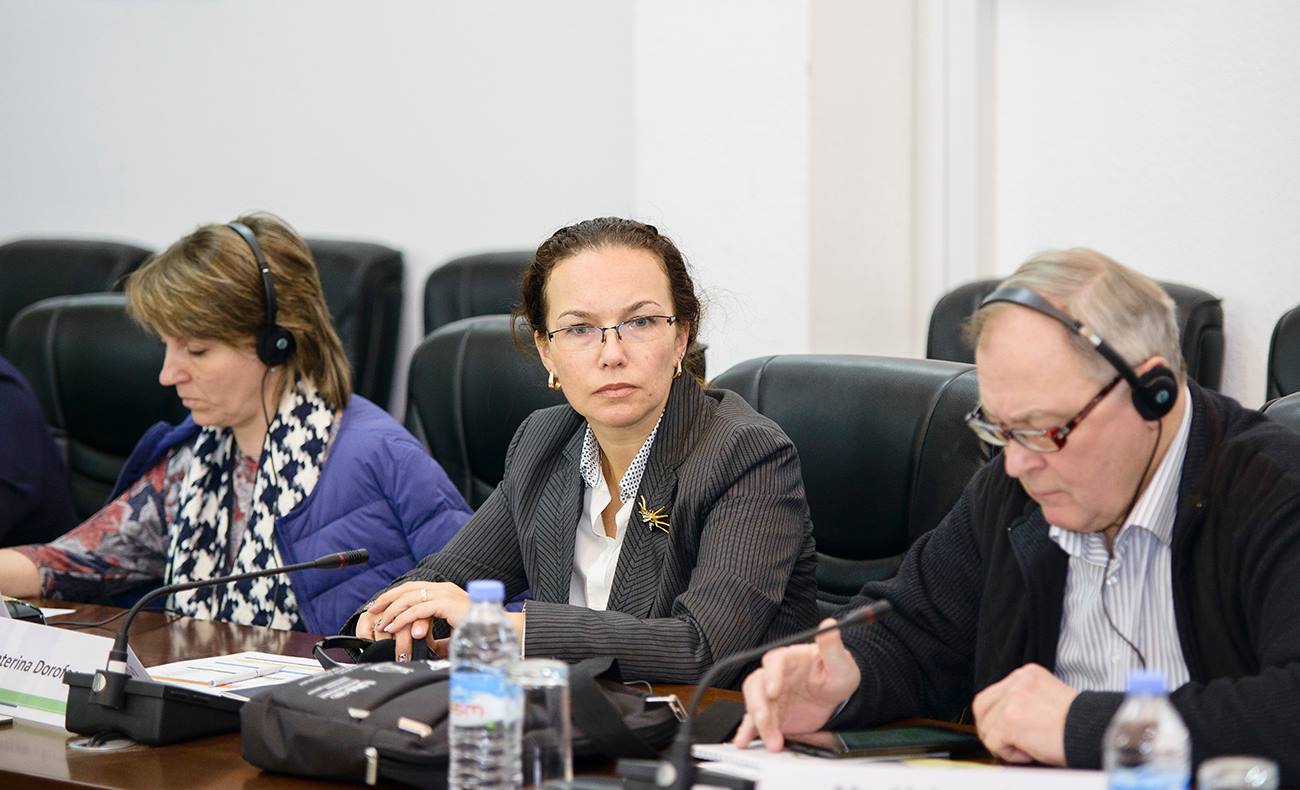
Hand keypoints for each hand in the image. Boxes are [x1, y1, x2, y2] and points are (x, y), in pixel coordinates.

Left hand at [363, 582, 469, 661]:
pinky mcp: (447, 604)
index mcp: (446, 592)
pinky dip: (403, 618)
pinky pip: (419, 609)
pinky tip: (393, 627)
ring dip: (392, 610)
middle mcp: (445, 589)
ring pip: (410, 597)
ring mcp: (446, 594)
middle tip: (373, 611)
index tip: (381, 607)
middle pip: (408, 588)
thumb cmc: (478, 634)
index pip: (415, 588)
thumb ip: (438, 638)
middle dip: (388, 599)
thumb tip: (425, 646)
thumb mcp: (451, 635)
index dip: (395, 596)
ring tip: (382, 623)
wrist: (497, 633)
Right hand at [733, 619, 861, 751]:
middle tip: (766, 721)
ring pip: (754, 705)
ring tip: (771, 741)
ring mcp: (770, 696)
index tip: (774, 691)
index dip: (771, 675)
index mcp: (789, 658)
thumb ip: (832, 645)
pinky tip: (745, 741)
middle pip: (755, 684)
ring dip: (758, 723)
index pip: (773, 661)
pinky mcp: (771, 714)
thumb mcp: (840, 661)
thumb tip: (829, 625)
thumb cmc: (836, 673)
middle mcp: (775, 675)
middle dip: (758, 704)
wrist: (837, 696)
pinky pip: (755, 721)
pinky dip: (748, 731)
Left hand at [972, 663, 1076, 764]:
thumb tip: (1004, 718)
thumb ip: (1024, 701)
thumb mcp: (1048, 699)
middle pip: (982, 707)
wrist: (1095, 733)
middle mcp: (1017, 682)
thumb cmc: (1079, 725)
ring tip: (1027, 747)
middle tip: (1007, 743)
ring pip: (987, 727)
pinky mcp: (1009, 719)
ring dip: (1003, 743)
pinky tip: (1030, 751)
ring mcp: (1012, 699)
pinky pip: (994, 742)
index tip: (1006, 731)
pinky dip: (1010, 754)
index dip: (996, 716)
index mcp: (1027, 675)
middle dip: (990, 729)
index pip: (994, 694)